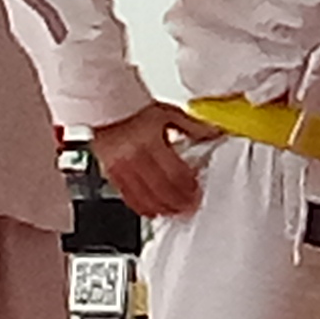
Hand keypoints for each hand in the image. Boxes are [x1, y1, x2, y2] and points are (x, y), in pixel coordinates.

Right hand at [88, 103, 214, 217]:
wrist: (106, 106)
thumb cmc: (135, 108)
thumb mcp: (169, 113)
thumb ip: (192, 126)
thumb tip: (213, 133)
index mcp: (149, 141)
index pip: (174, 173)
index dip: (188, 187)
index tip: (197, 192)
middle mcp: (133, 157)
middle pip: (161, 190)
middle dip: (178, 203)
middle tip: (190, 207)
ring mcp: (120, 168)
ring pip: (144, 199)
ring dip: (162, 208)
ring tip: (175, 212)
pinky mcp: (111, 175)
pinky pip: (128, 198)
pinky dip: (143, 207)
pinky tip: (153, 209)